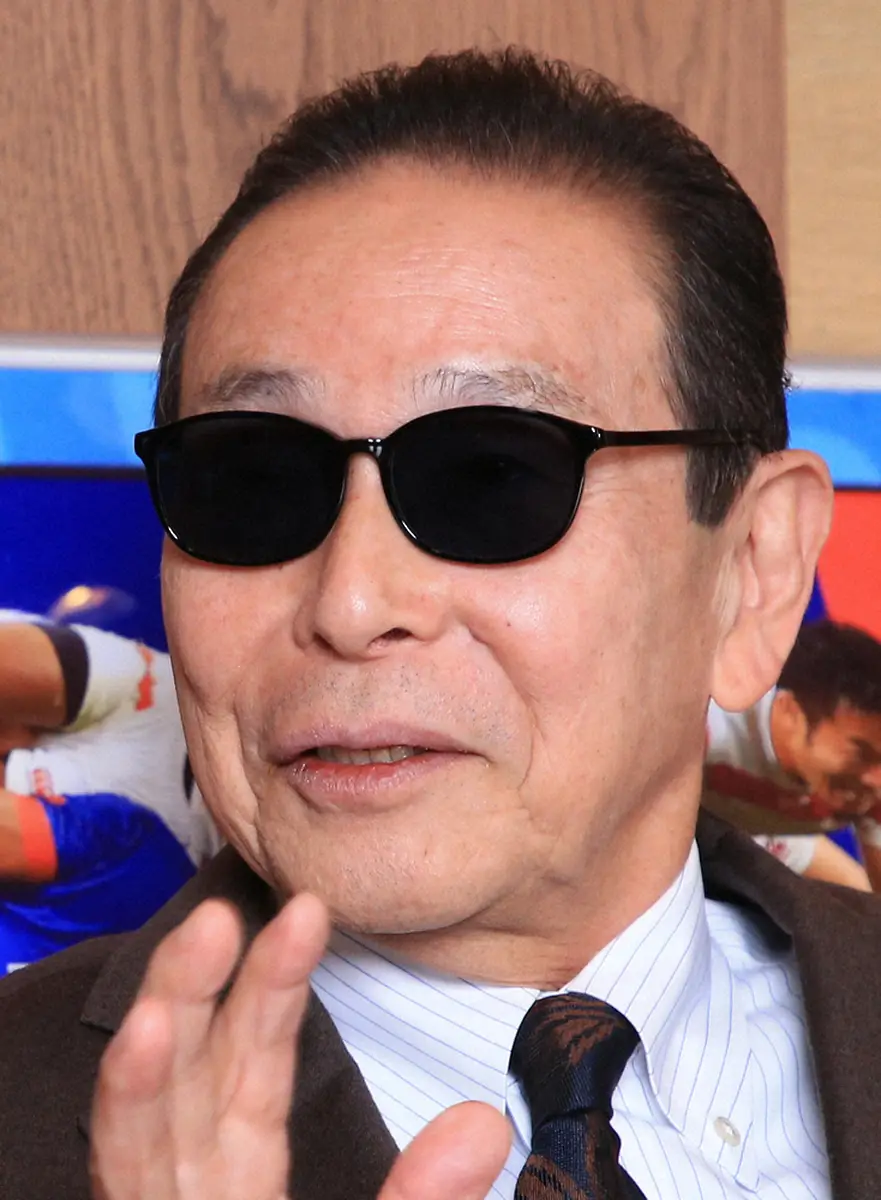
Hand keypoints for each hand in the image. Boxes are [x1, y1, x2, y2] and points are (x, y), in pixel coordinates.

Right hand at [90, 892, 510, 1199]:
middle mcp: (192, 1198)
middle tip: (238, 902)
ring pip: (150, 1112)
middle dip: (210, 982)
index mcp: (240, 1187)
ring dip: (168, 1018)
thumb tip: (483, 1124)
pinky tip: (145, 1039)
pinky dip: (133, 1104)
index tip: (307, 913)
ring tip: (198, 940)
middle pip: (194, 1075)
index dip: (274, 990)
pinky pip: (128, 1177)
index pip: (255, 1072)